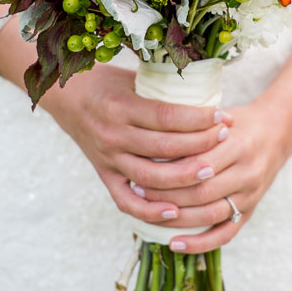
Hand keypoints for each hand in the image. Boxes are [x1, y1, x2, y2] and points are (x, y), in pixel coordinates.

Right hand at [41, 64, 232, 225]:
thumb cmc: (106, 83)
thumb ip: (163, 90)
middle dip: (200, 145)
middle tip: (226, 138)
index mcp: (120, 107)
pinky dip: (151, 211)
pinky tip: (176, 211)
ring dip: (183, 178)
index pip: (167, 116)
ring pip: (150, 178)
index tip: (221, 116)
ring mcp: (108, 159)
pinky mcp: (104, 175)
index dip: (198, 119)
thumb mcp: (133, 78)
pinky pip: (127, 202)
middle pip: (164, 148)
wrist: (65, 96)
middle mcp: (113, 135)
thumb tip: (208, 94)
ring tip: (211, 171)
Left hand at [134, 97, 291, 252]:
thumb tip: (150, 143)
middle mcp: (247, 172)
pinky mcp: (250, 210)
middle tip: (138, 192)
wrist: (277, 132)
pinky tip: (174, 244)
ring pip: (209, 215)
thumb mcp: (217, 117)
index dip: (167, 171)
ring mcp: (250, 195)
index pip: (197, 164)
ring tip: (150, 214)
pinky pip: (225, 234)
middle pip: (200, 192)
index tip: (141, 170)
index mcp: (238, 145)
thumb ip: (192, 130)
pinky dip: (200, 243)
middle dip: (166, 195)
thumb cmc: (237, 122)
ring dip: (177, 219)